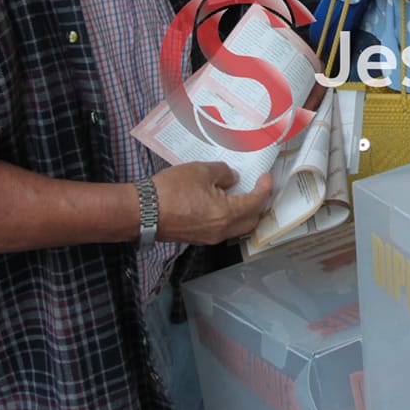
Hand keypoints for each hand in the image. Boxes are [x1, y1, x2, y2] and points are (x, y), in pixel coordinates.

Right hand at [151, 163, 271, 244]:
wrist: (142, 211)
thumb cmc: (170, 190)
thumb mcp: (200, 171)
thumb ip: (223, 173)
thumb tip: (233, 179)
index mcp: (226, 214)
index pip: (255, 203)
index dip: (265, 189)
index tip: (266, 178)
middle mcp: (221, 231)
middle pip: (251, 222)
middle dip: (259, 205)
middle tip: (258, 189)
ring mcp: (209, 238)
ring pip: (236, 228)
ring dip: (243, 213)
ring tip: (241, 195)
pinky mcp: (197, 238)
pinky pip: (221, 230)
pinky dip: (228, 218)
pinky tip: (221, 203)